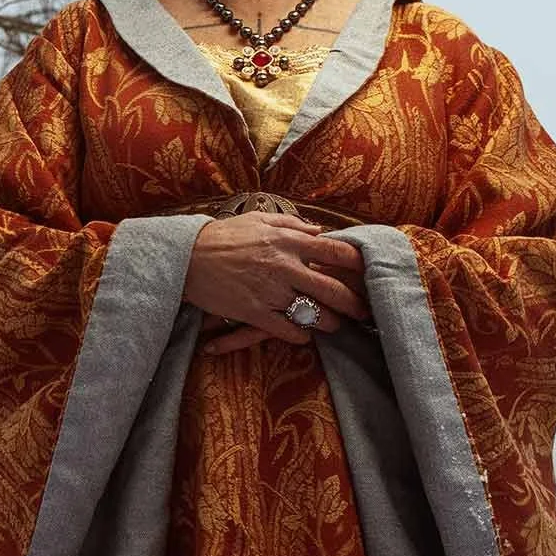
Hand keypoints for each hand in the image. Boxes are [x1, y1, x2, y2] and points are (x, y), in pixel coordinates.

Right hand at [181, 212, 370, 355]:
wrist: (188, 257)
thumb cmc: (224, 236)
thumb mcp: (258, 219)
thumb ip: (292, 224)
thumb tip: (319, 231)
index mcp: (287, 240)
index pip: (335, 251)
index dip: (357, 263)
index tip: (368, 272)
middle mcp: (283, 266)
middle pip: (332, 289)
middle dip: (353, 303)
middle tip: (363, 311)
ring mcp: (270, 291)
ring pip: (313, 314)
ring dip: (329, 322)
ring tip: (334, 325)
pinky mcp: (254, 312)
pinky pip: (287, 330)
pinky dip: (300, 335)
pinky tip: (304, 335)